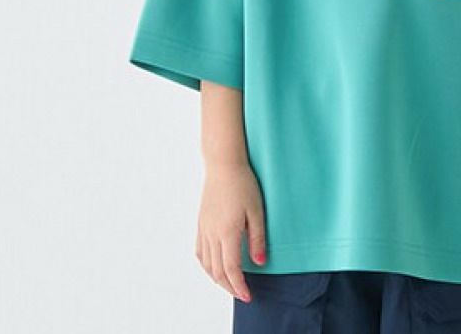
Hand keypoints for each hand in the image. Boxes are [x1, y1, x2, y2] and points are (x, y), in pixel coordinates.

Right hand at [195, 162, 267, 301]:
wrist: (223, 164)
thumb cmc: (243, 183)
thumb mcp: (257, 210)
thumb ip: (258, 238)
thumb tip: (260, 263)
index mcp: (227, 232)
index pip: (231, 269)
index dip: (239, 286)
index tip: (248, 296)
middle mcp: (212, 234)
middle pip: (217, 271)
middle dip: (230, 287)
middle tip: (242, 294)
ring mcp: (204, 228)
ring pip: (207, 264)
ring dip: (218, 278)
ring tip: (231, 284)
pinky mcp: (201, 223)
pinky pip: (200, 251)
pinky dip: (207, 265)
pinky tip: (214, 267)